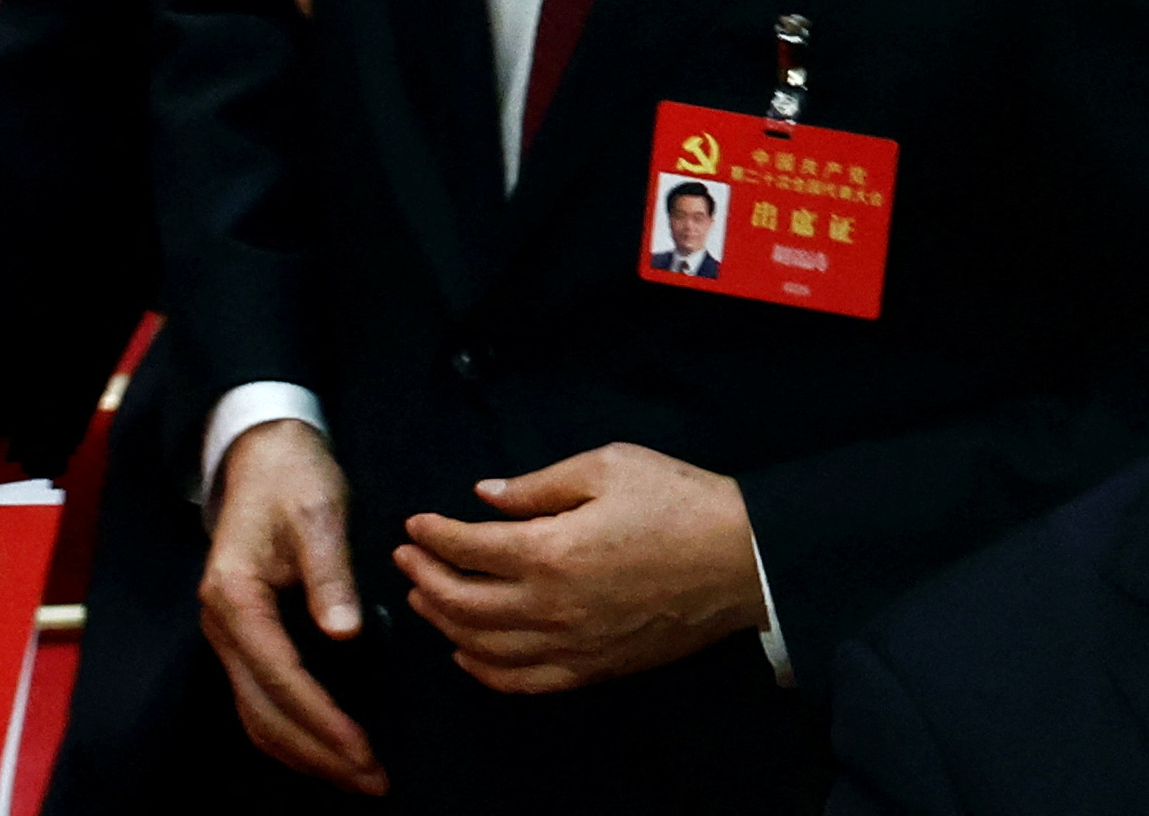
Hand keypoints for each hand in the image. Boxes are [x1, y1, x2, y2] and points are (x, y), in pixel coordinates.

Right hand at [200, 419, 383, 795]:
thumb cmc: (295, 478)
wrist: (264, 453)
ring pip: (257, 715)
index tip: (362, 750)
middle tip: (371, 778)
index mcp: (235, 598)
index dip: (322, 719)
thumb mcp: (319, 514)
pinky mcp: (244, 635)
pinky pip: (260, 698)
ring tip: (357, 774)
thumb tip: (345, 632)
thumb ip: (330, 575)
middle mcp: (222, 625)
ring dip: (305, 750)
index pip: (280, 677)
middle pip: (264, 711)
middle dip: (317, 751)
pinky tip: (328, 744)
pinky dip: (292, 729)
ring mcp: (228, 634)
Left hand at [396, 443, 766, 694]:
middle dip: (424, 578)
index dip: (433, 534)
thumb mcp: (609, 466)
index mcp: (550, 550)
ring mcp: (569, 645)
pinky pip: (520, 681)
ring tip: (425, 598)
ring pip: (481, 647)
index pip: (468, 547)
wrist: (740, 559)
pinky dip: (483, 670)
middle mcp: (549, 607)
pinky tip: (466, 654)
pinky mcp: (591, 668)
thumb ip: (539, 485)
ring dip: (443, 623)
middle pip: (461, 603)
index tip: (415, 523)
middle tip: (408, 558)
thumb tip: (485, 495)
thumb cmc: (679, 501)